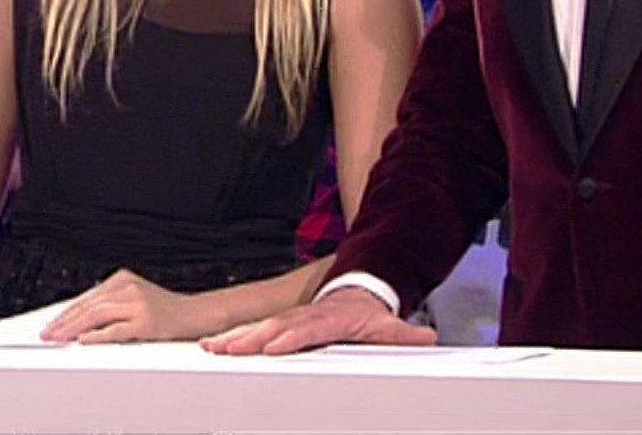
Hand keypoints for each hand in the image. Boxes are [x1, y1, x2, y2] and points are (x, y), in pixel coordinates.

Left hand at [40, 269, 207, 343]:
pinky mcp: (146, 321)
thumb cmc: (164, 311)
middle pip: (88, 306)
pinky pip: (116, 330)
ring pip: (97, 315)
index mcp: (122, 279)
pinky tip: (84, 340)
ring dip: (73, 329)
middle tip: (47, 334)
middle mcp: (128, 287)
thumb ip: (110, 306)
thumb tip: (79, 322)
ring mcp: (138, 303)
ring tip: (58, 339)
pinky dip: (97, 336)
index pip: (87, 298)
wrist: (194, 314)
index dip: (65, 313)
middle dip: (64, 321)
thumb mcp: (134, 300)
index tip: (50, 325)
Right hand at [200, 285, 435, 354]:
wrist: (356, 292)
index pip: (309, 328)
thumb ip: (405, 334)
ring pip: (260, 326)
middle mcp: (306, 316)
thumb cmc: (367, 315)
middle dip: (252, 338)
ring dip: (236, 337)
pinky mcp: (280, 324)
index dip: (291, 337)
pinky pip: (254, 329)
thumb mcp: (387, 325)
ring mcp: (291, 318)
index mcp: (330, 318)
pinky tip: (213, 345)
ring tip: (214, 348)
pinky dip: (233, 336)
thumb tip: (428, 336)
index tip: (273, 346)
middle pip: (276, 326)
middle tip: (229, 349)